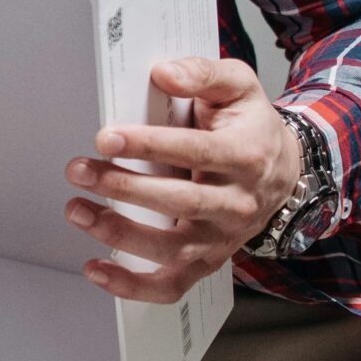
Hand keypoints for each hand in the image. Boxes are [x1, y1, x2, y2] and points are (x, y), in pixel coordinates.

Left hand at [68, 57, 301, 303]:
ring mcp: (221, 238)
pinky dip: (133, 286)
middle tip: (79, 170)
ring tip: (77, 210)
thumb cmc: (249, 127)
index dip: (148, 146)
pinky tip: (96, 270)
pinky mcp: (206, 261)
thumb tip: (165, 73)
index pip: (195, 152)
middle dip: (124, 187)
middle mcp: (237, 203)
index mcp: (246, 156)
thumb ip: (202, 73)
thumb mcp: (236, 86)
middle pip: (180, 202)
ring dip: (119, 233)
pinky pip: (172, 285)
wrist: (283, 170)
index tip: (106, 138)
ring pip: (173, 248)